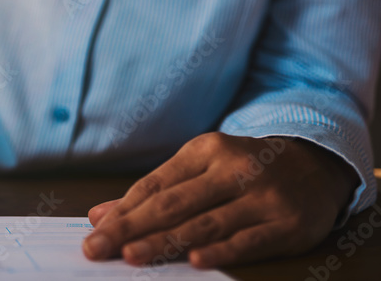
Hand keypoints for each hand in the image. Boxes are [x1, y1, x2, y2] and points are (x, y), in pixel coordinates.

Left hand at [83, 132, 357, 268]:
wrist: (315, 165)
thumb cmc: (243, 170)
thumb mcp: (201, 168)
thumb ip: (154, 192)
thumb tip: (100, 214)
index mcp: (206, 149)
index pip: (156, 184)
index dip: (123, 210)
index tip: (95, 231)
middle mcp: (232, 168)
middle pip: (173, 203)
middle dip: (131, 227)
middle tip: (97, 247)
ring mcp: (261, 196)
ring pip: (204, 223)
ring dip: (165, 242)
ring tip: (131, 256)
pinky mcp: (286, 223)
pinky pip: (247, 241)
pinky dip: (219, 251)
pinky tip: (193, 261)